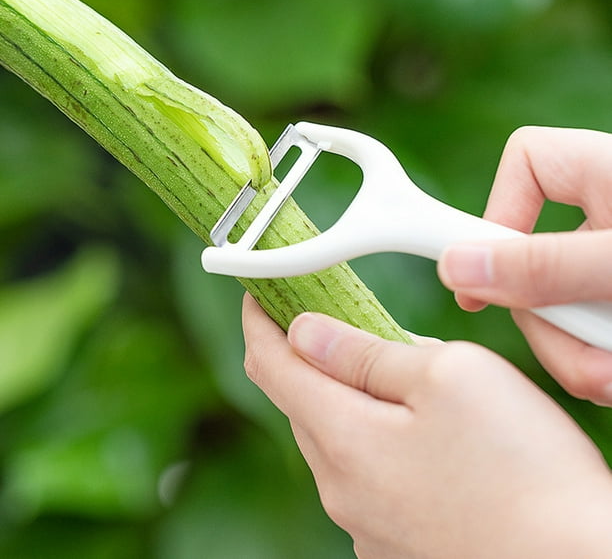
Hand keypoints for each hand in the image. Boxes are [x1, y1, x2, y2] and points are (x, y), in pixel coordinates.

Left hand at [243, 294, 611, 557]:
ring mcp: (365, 522)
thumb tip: (306, 334)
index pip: (270, 365)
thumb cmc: (524, 468)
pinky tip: (412, 427)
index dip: (258, 321)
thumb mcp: (448, 376)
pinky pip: (362, 472)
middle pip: (300, 401)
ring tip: (385, 367)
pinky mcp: (393, 540)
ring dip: (343, 395)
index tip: (259, 295)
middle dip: (305, 354)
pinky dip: (369, 435)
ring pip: (333, 437)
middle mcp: (341, 489)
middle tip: (330, 317)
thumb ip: (366, 354)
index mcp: (343, 438)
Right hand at [437, 127, 611, 404]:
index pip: (526, 161)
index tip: (488, 265)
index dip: (496, 207)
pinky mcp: (609, 302)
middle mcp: (605, 214)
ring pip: (552, 307)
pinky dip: (592, 363)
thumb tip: (458, 268)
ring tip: (609, 377)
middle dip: (541, 317)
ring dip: (572, 354)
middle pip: (526, 256)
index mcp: (604, 172)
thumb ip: (547, 265)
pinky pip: (580, 334)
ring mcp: (609, 262)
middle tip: (574, 355)